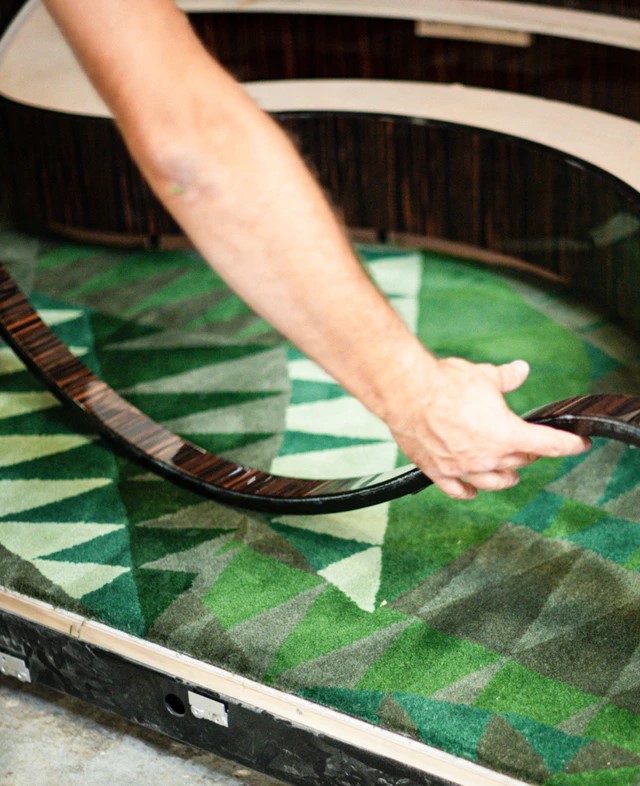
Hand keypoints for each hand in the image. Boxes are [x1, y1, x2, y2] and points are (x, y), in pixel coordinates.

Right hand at [387, 356, 590, 499]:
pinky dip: (467, 492)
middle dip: (528, 453)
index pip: (547, 444)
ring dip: (505, 478)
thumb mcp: (485, 375)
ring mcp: (462, 467)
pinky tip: (471, 491)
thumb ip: (506, 378)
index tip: (579, 445)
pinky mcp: (438, 470)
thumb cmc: (446, 383)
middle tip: (530, 445)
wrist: (407, 393)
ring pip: (492, 482)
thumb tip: (520, 370)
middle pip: (518, 461)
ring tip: (511, 476)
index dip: (568, 445)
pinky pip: (458, 490)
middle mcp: (487, 457)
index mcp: (507, 434)